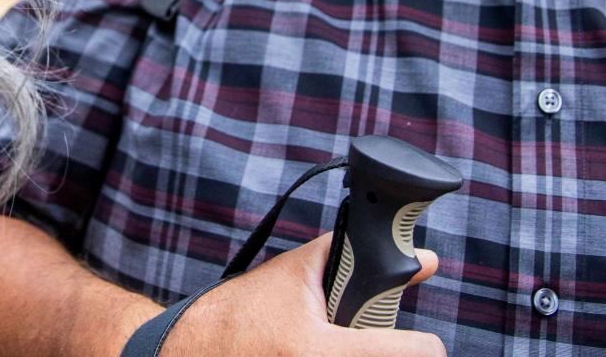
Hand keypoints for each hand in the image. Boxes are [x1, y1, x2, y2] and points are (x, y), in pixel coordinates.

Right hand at [159, 232, 445, 356]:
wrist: (181, 355)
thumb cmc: (234, 315)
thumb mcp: (294, 277)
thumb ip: (358, 257)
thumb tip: (424, 259)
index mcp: (319, 350)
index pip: (418, 354)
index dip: (423, 345)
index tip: (418, 341)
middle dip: (388, 351)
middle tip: (364, 339)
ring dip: (367, 356)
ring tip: (337, 345)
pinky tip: (313, 352)